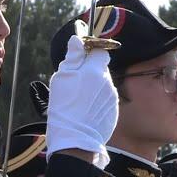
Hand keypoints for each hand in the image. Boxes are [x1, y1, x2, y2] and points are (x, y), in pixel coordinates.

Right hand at [46, 35, 117, 168]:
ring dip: (92, 88)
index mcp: (96, 70)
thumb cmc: (64, 106)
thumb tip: (78, 37)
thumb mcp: (62, 77)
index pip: (100, 51)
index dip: (90, 53)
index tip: (79, 60)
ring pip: (102, 85)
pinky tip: (84, 111)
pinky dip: (96, 102)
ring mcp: (113, 98)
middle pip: (100, 69)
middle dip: (89, 72)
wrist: (74, 139)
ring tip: (77, 101)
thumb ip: (73, 56)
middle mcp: (108, 82)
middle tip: (73, 84)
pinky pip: (104, 101)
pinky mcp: (113, 112)